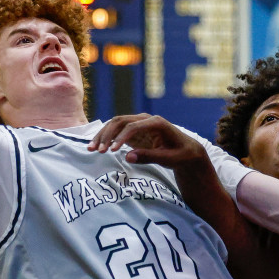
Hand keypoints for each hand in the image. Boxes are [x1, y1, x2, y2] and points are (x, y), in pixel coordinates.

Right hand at [87, 113, 207, 168]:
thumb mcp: (169, 159)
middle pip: (120, 121)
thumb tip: (127, 157)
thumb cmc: (180, 154)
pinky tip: (97, 148)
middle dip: (106, 135)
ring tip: (91, 149)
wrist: (186, 151)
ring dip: (102, 136)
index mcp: (156, 122)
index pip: (133, 126)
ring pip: (115, 125)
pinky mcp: (134, 131)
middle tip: (96, 150)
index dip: (121, 138)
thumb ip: (150, 157)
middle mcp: (145, 119)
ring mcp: (138, 123)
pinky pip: (116, 131)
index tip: (112, 151)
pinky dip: (106, 138)